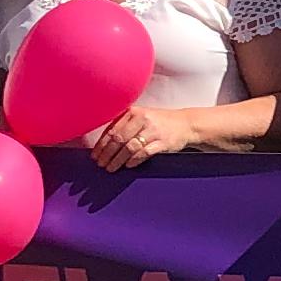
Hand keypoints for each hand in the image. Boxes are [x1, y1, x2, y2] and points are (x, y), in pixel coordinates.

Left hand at [85, 102, 205, 171]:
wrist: (185, 124)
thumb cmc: (159, 122)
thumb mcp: (141, 117)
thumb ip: (124, 125)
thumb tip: (103, 144)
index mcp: (133, 112)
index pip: (112, 129)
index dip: (101, 144)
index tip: (95, 155)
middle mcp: (142, 119)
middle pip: (118, 139)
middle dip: (107, 154)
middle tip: (101, 164)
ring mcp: (153, 130)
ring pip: (129, 147)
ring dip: (117, 160)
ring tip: (111, 168)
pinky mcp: (163, 142)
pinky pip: (144, 152)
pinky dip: (134, 160)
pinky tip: (128, 165)